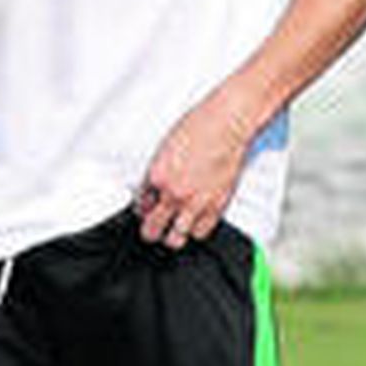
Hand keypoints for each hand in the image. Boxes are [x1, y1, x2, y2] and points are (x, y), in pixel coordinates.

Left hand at [135, 91, 256, 249]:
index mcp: (156, 176)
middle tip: (151, 231)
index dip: (141, 210)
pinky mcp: (216, 206)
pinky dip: (196, 232)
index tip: (144, 212)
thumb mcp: (164, 148)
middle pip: (152, 229)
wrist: (226, 126)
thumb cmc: (197, 129)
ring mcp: (195, 202)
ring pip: (176, 239)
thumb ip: (157, 171)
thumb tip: (152, 188)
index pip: (139, 206)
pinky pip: (201, 233)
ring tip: (172, 234)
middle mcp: (173, 193)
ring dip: (172, 237)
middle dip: (149, 232)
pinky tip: (194, 224)